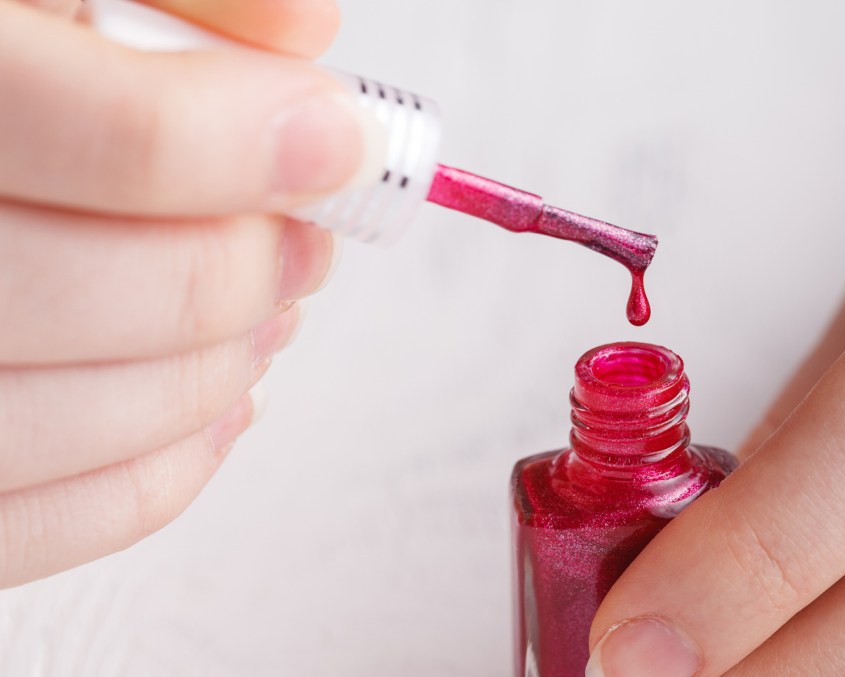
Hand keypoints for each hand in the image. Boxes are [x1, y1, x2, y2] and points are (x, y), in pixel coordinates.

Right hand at [0, 0, 357, 587]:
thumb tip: (301, 31)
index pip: (117, 141)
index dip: (253, 145)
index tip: (335, 136)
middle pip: (106, 293)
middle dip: (241, 267)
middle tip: (304, 236)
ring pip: (77, 423)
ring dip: (216, 369)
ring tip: (270, 310)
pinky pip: (36, 523)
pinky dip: (160, 471)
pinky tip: (219, 403)